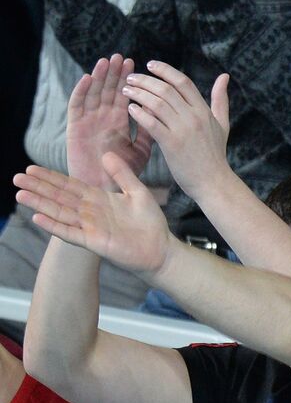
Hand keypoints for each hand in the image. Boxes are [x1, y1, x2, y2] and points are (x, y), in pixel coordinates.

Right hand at [14, 155, 172, 274]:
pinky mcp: (94, 242)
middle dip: (38, 187)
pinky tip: (38, 218)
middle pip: (59, 197)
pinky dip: (54, 226)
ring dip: (40, 204)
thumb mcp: (137, 191)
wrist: (161, 249)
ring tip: (20, 194)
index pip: (69, 185)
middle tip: (17, 178)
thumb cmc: (150, 222)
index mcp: (98, 199)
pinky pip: (70, 232)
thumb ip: (122, 174)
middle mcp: (89, 212)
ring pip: (60, 213)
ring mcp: (90, 227)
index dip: (51, 177)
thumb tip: (106, 154)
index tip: (31, 168)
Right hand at [67, 55, 151, 188]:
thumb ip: (149, 131)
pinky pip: (76, 108)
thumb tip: (162, 111)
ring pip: (92, 94)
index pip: (124, 96)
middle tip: (121, 57)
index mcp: (118, 122)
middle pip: (108, 91)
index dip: (128, 80)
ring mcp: (88, 122)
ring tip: (105, 61)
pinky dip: (81, 92)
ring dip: (98, 77)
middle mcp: (102, 119)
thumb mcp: (141, 150)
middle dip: (114, 74)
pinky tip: (87, 79)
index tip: (137, 63)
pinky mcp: (75, 129)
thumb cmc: (124, 173)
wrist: (106, 191)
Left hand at [124, 61, 230, 197]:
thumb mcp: (222, 124)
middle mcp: (194, 117)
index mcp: (204, 111)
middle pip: (166, 89)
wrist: (213, 182)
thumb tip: (224, 76)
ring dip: (138, 94)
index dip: (165, 70)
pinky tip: (130, 109)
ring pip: (157, 103)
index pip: (183, 82)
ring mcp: (183, 130)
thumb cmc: (215, 154)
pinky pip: (152, 123)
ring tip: (126, 91)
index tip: (150, 65)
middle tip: (130, 77)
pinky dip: (140, 114)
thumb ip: (220, 100)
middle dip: (146, 80)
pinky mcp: (172, 144)